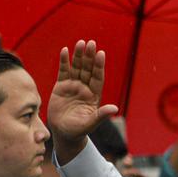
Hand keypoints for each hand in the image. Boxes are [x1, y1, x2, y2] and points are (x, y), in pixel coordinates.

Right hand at [48, 40, 118, 162]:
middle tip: (91, 43)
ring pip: (76, 68)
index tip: (101, 54)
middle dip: (89, 57)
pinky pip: (63, 71)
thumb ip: (101, 115)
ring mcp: (73, 86)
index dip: (99, 66)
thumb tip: (115, 109)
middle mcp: (85, 88)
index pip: (97, 77)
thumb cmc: (78, 130)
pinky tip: (65, 51)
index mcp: (94, 96)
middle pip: (87, 69)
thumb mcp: (90, 123)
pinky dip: (64, 61)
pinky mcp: (61, 86)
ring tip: (80, 43)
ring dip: (78, 56)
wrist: (63, 133)